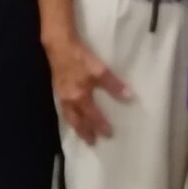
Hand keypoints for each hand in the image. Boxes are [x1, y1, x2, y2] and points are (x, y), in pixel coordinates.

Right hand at [46, 30, 131, 144]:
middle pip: (77, 121)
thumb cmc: (79, 58)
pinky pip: (63, 109)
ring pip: (68, 116)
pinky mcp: (58, 89)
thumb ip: (113, 85)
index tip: (109, 134)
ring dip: (76, 126)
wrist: (59, 45)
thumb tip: (129, 97)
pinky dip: (69, 117)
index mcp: (80, 97)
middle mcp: (69, 100)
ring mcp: (62, 95)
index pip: (93, 116)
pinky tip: (72, 115)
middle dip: (84, 132)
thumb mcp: (99, 70)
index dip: (101, 125)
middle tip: (92, 142)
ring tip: (81, 134)